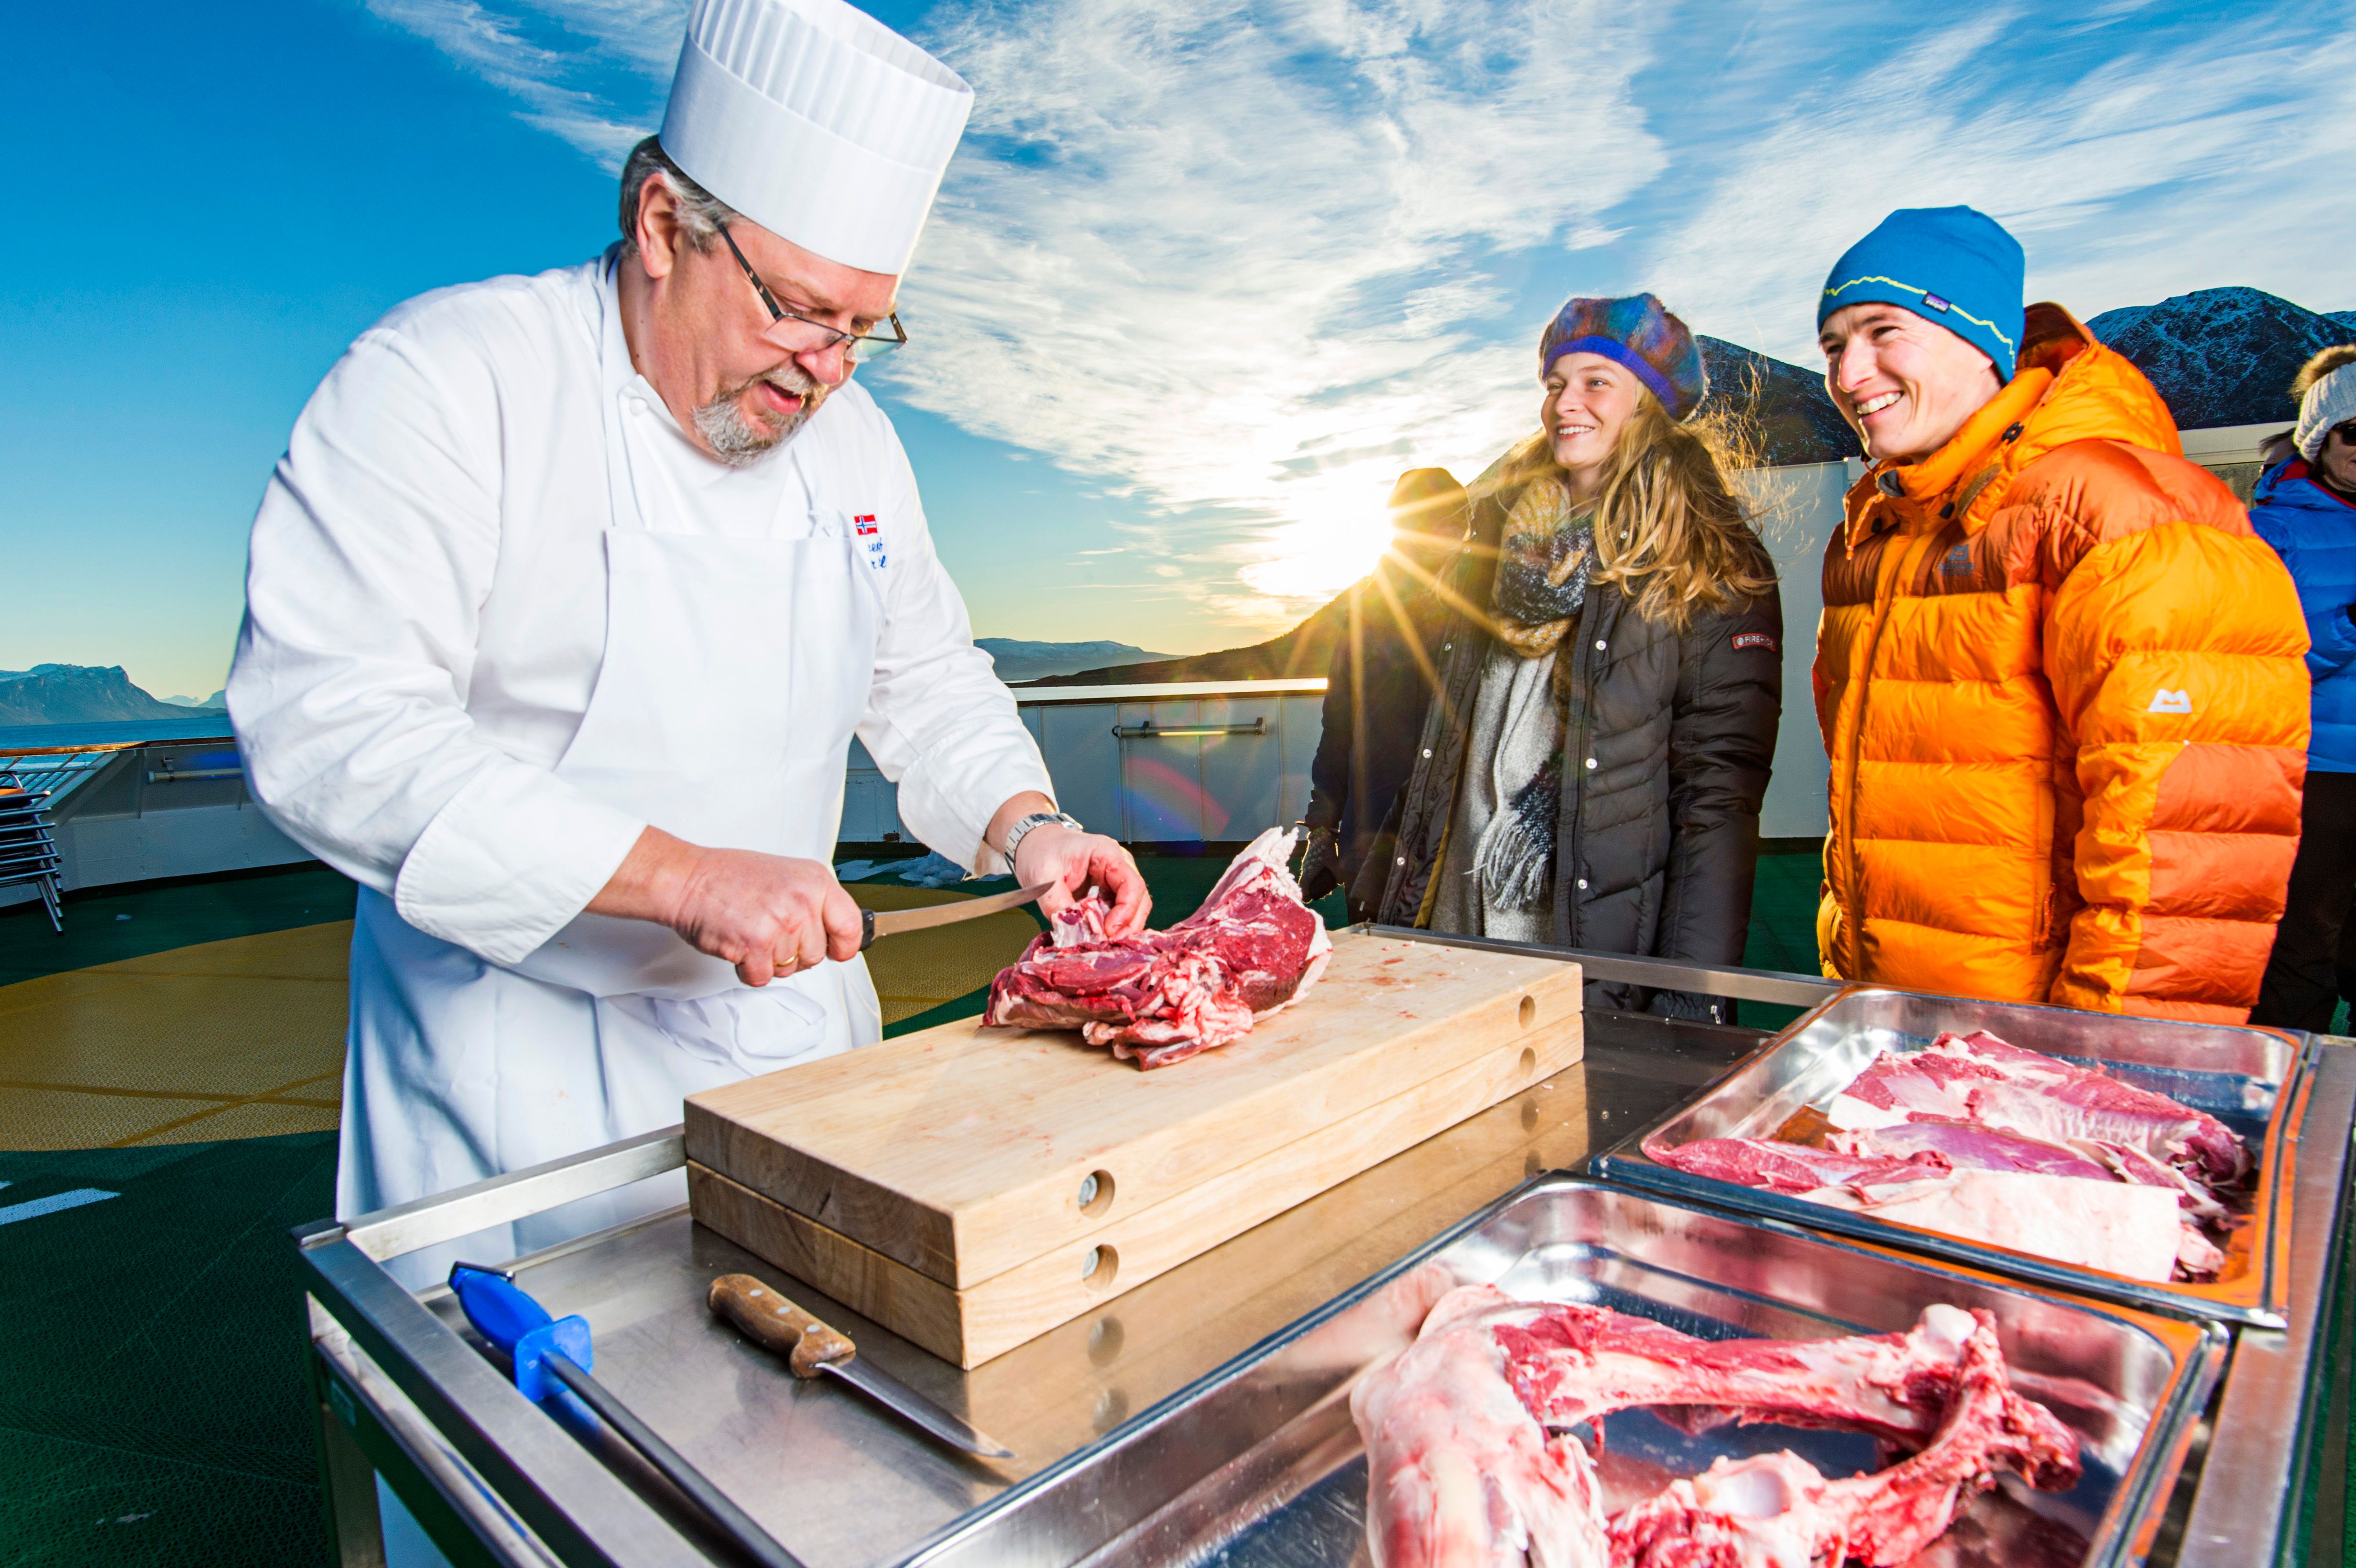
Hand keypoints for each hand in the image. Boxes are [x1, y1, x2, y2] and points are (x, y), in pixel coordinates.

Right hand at [589, 828, 862, 985]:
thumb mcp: (786, 875)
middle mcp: (803, 902)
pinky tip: (738, 945)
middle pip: (817, 955)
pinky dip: (747, 970)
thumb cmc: (729, 877)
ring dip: (768, 960)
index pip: (851, 925)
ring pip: (789, 969)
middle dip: (794, 954)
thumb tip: (833, 932)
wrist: (688, 880)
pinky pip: (762, 977)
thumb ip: (812, 902)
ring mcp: (782, 925)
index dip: (844, 945)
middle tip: (769, 932)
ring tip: (750, 932)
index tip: (836, 950)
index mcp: (815, 881)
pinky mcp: (757, 945)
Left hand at [1013, 824, 1151, 936]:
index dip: (1126, 911)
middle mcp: (1117, 867)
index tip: (1109, 930)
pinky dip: (1111, 928)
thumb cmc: (1041, 851)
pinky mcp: (1106, 895)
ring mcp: (1114, 881)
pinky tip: (1098, 937)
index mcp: (1106, 853)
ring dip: (1122, 929)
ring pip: (1133, 910)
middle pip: (1140, 900)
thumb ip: (1057, 903)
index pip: (1132, 884)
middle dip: (1128, 925)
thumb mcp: (1043, 875)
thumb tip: (1072, 930)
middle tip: (1111, 943)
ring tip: (1104, 943)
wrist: (1034, 847)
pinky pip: (1117, 914)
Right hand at [1298, 825, 1342, 901]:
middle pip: (1305, 883)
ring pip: (1306, 876)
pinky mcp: (1308, 858)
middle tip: (1317, 895)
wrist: (1321, 834)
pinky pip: (1307, 870)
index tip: (1308, 899)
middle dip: (1309, 890)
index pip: (1303, 886)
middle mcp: (1305, 868)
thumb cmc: (1326, 849)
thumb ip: (1338, 874)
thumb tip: (1340, 883)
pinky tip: (1319, 875)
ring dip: (1310, 882)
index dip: (1305, 894)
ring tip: (1319, 886)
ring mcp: (1306, 863)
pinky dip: (1311, 875)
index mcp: (1309, 871)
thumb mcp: (1334, 862)